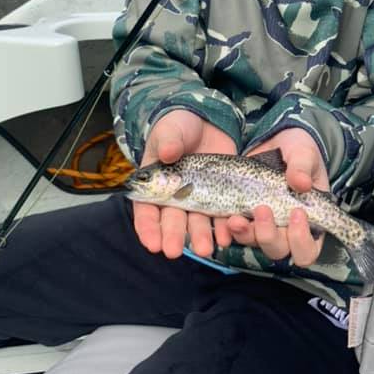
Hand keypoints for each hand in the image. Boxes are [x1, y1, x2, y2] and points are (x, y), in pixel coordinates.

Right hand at [135, 110, 235, 258]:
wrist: (209, 121)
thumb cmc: (180, 126)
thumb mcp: (171, 130)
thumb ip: (169, 140)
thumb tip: (168, 152)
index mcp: (155, 184)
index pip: (146, 209)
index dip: (148, 227)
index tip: (152, 243)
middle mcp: (175, 196)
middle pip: (173, 220)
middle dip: (174, 236)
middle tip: (175, 252)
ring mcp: (198, 198)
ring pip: (197, 222)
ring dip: (201, 236)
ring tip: (206, 250)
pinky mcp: (220, 195)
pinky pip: (221, 214)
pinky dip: (224, 226)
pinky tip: (227, 236)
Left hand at [225, 129, 328, 266]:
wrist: (274, 141)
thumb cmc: (297, 152)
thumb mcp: (304, 154)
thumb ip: (303, 167)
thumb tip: (302, 183)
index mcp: (309, 222)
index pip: (308, 248)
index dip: (302, 240)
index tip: (297, 213)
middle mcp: (285, 230)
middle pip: (278, 250)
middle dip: (268, 236)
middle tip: (262, 210)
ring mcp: (262, 226)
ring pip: (254, 243)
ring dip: (244, 234)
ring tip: (235, 218)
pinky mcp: (242, 216)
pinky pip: (234, 230)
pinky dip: (227, 229)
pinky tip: (225, 219)